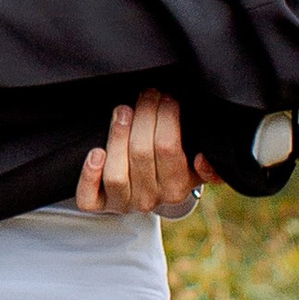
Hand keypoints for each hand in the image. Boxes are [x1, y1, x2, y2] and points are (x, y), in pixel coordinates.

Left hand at [77, 92, 216, 217]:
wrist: (148, 191)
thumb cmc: (171, 167)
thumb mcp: (196, 166)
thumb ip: (209, 163)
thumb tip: (204, 159)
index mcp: (176, 187)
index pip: (169, 149)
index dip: (166, 117)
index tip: (165, 97)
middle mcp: (150, 198)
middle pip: (141, 154)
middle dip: (143, 116)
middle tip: (146, 95)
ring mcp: (123, 203)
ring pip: (116, 174)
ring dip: (117, 137)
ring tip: (122, 111)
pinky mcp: (99, 205)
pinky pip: (89, 198)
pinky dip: (90, 175)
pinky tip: (95, 152)